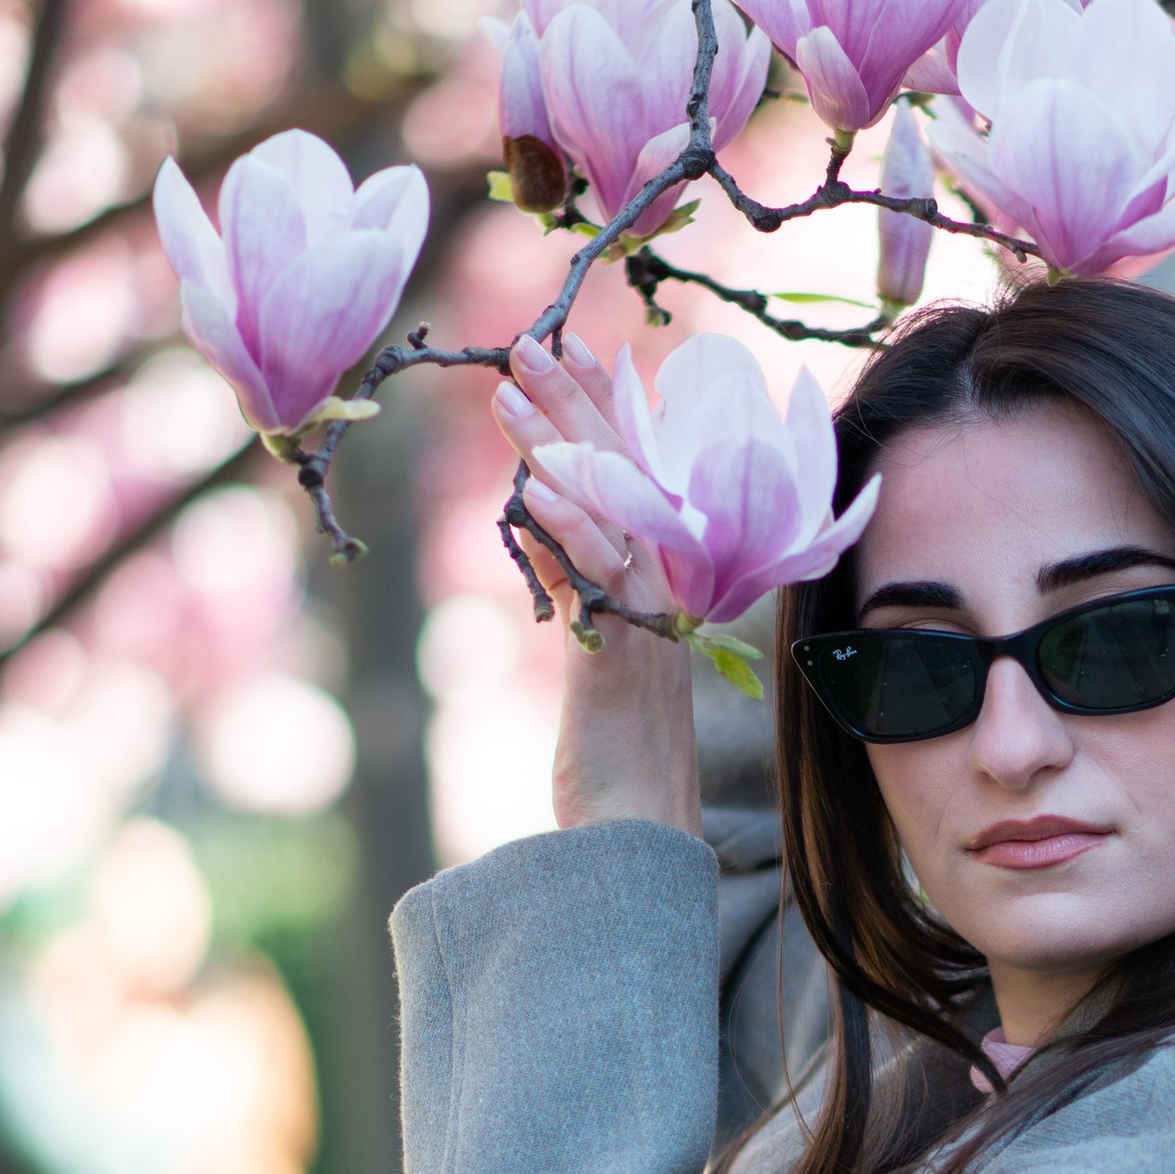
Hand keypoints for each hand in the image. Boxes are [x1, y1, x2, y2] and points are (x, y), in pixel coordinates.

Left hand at [493, 336, 702, 838]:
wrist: (637, 835)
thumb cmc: (617, 754)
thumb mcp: (593, 648)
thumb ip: (576, 582)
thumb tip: (542, 519)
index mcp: (661, 580)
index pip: (637, 472)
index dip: (607, 406)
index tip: (579, 346)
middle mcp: (663, 588)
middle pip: (624, 474)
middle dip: (576, 401)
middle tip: (532, 338)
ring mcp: (646, 620)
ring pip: (606, 512)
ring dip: (557, 446)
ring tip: (511, 388)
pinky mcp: (617, 659)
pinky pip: (593, 582)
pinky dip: (566, 530)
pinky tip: (532, 488)